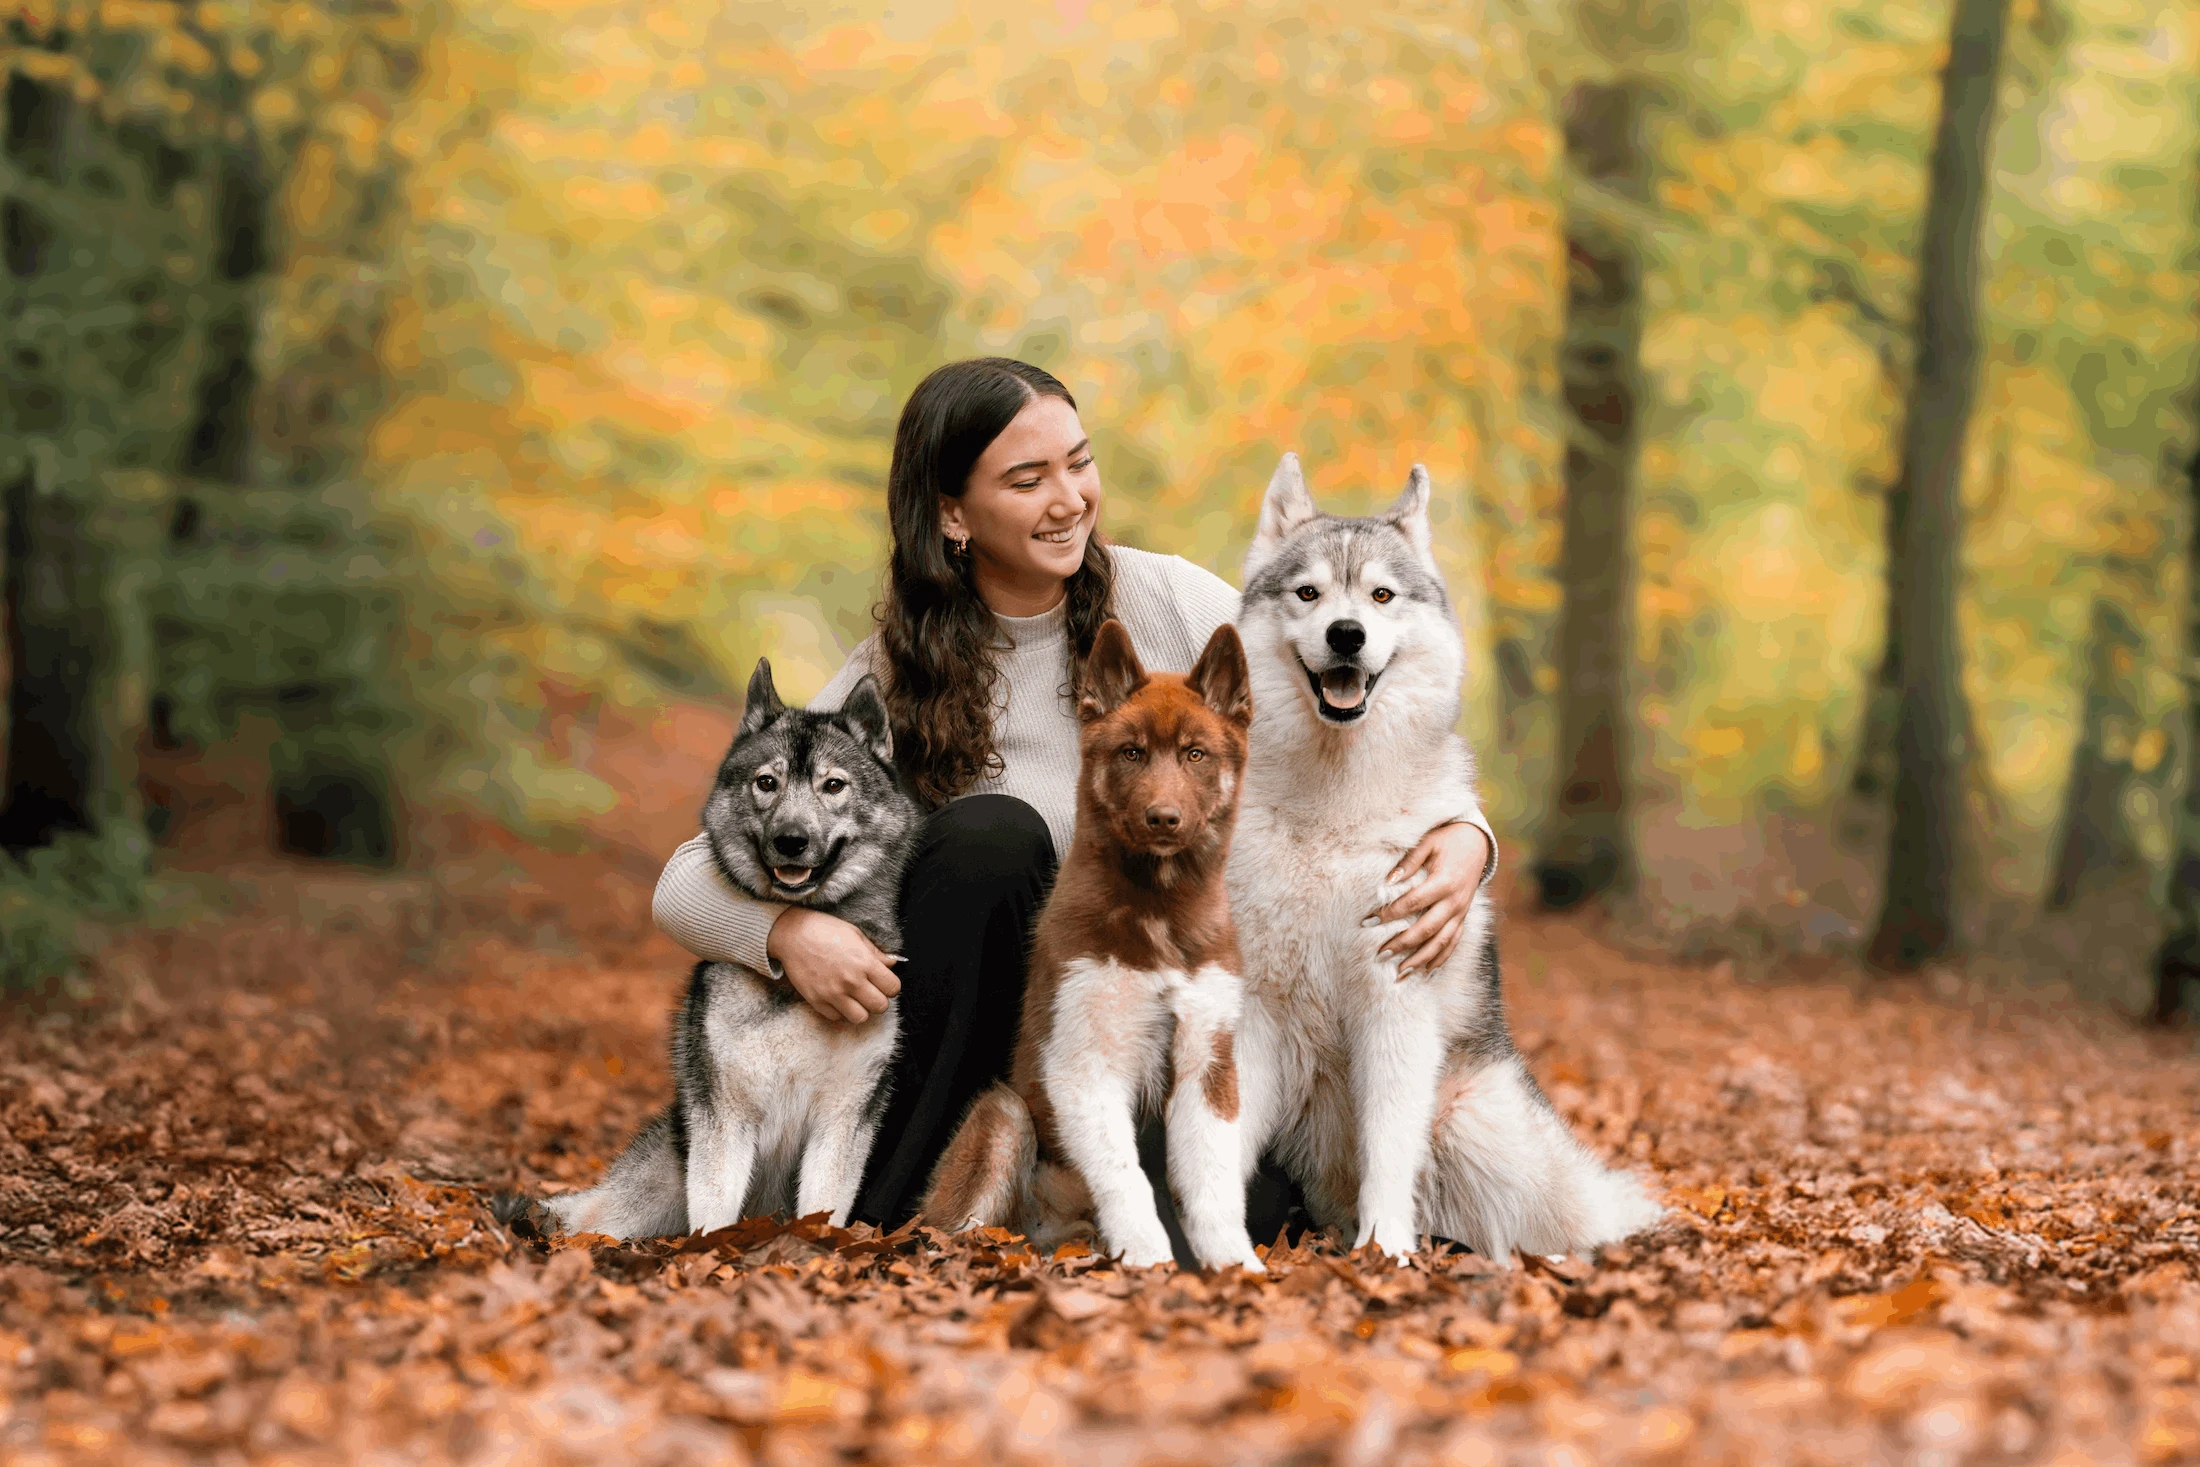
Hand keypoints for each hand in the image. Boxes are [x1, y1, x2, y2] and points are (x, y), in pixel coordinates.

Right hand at [767, 906, 902, 1023]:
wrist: (792, 934)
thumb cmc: (825, 930)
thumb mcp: (856, 935)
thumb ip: (876, 953)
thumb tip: (892, 964)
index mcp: (865, 963)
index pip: (893, 988)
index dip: (891, 986)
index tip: (884, 982)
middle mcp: (851, 981)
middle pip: (880, 1006)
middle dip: (879, 999)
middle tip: (871, 991)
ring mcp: (833, 994)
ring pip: (860, 1018)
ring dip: (861, 1009)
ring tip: (855, 998)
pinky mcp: (817, 1001)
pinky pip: (837, 1017)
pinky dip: (839, 1011)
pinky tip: (837, 998)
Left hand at [1365, 822, 1490, 977]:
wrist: (1477, 842)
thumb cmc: (1447, 840)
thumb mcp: (1428, 842)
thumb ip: (1409, 861)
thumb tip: (1388, 880)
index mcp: (1445, 881)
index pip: (1413, 902)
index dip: (1391, 913)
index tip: (1369, 922)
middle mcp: (1455, 901)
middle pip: (1427, 928)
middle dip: (1403, 943)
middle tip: (1380, 954)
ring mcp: (1461, 911)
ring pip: (1442, 941)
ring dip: (1421, 958)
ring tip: (1400, 972)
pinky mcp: (1464, 917)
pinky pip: (1454, 941)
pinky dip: (1441, 957)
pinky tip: (1426, 970)